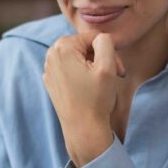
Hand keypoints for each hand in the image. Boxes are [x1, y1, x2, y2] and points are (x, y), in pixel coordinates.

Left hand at [42, 32, 125, 167]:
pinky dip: (82, 75)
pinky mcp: (51, 82)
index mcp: (62, 47)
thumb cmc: (96, 100)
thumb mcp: (107, 66)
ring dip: (93, 66)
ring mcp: (49, 69)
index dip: (110, 52)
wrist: (83, 130)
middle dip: (101, 58)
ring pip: (79, 57)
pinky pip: (71, 69)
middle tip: (113, 76)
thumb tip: (100, 37)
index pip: (94, 38)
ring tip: (101, 83)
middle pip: (85, 46)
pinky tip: (89, 90)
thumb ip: (105, 42)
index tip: (118, 70)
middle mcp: (50, 55)